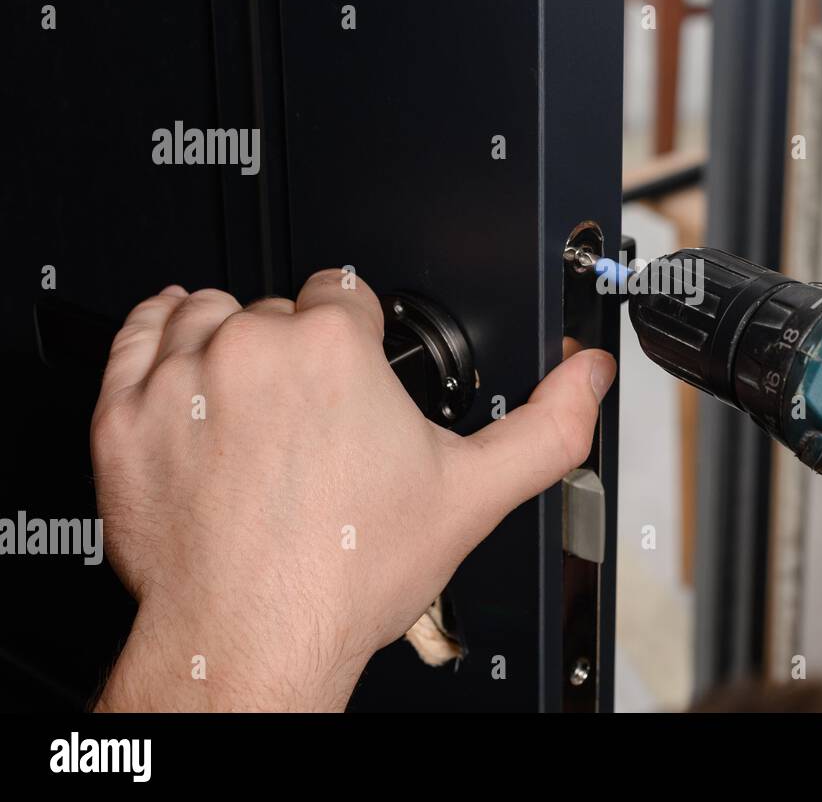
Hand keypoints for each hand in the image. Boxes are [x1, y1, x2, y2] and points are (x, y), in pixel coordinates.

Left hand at [90, 271, 614, 709]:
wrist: (253, 639)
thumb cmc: (347, 573)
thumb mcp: (474, 494)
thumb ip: (547, 426)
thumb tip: (589, 377)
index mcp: (334, 348)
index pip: (344, 291)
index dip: (356, 332)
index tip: (355, 370)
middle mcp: (253, 346)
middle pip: (278, 307)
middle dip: (298, 349)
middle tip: (310, 417)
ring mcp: (181, 378)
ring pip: (209, 313)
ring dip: (229, 342)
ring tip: (254, 404)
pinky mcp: (123, 415)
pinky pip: (135, 338)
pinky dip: (157, 340)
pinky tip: (185, 363)